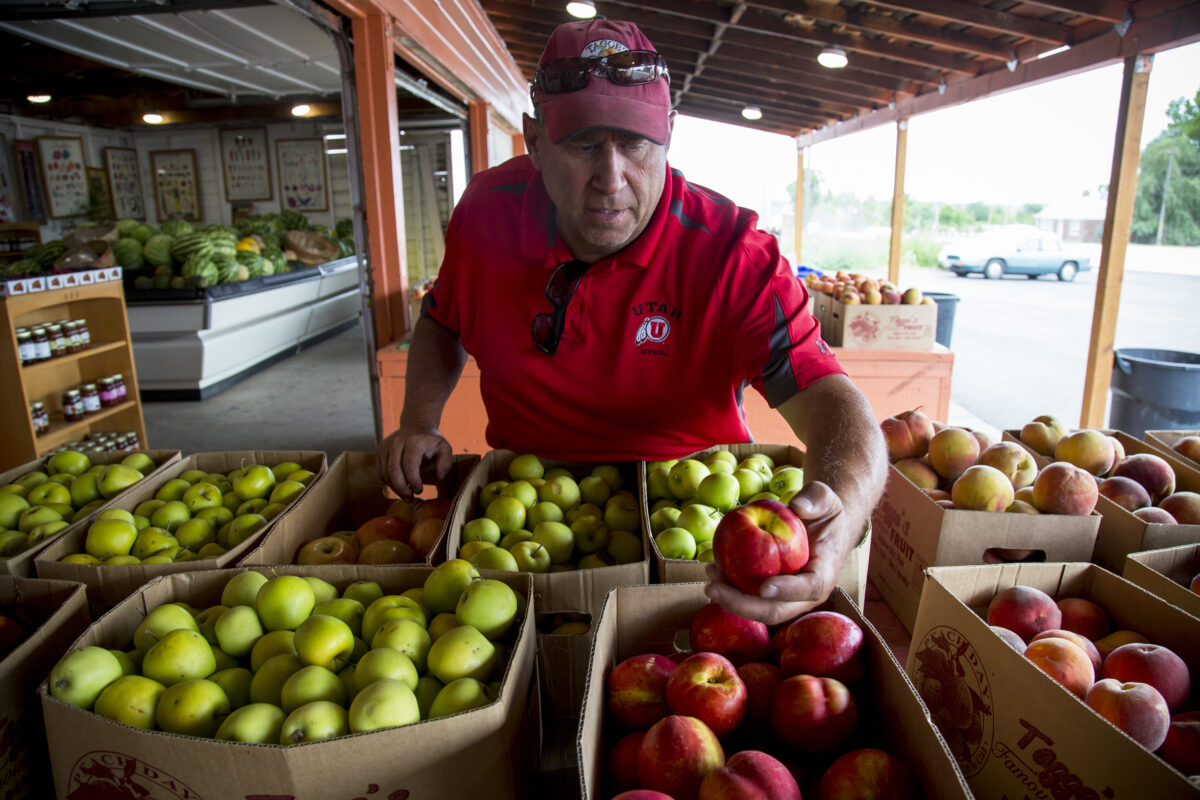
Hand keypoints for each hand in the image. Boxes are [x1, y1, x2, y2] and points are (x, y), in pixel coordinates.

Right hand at [376, 426, 453, 499]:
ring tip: (406, 495)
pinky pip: (380, 472)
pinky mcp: (379, 451)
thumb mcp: (444, 448)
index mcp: (414, 442)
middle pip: (394, 471)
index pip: (409, 465)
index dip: (413, 481)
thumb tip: (439, 477)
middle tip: (410, 498)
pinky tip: (399, 486)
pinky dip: (388, 483)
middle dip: (402, 489)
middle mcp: (397, 442)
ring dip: (395, 488)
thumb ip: (445, 463)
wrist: (416, 426)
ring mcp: (386, 446)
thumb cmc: (431, 441)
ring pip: (385, 473)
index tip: (419, 490)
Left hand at [703, 482, 859, 625]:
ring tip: (710, 574)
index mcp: (825, 572)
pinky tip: (713, 569)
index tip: (765, 588)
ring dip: (731, 599)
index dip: (789, 591)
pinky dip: (730, 588)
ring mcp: (788, 596)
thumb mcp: (825, 498)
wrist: (823, 526)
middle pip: (777, 611)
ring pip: (759, 609)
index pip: (810, 587)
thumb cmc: (824, 512)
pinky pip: (750, 596)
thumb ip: (816, 498)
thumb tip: (797, 506)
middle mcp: (807, 593)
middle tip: (714, 588)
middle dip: (744, 606)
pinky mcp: (772, 591)